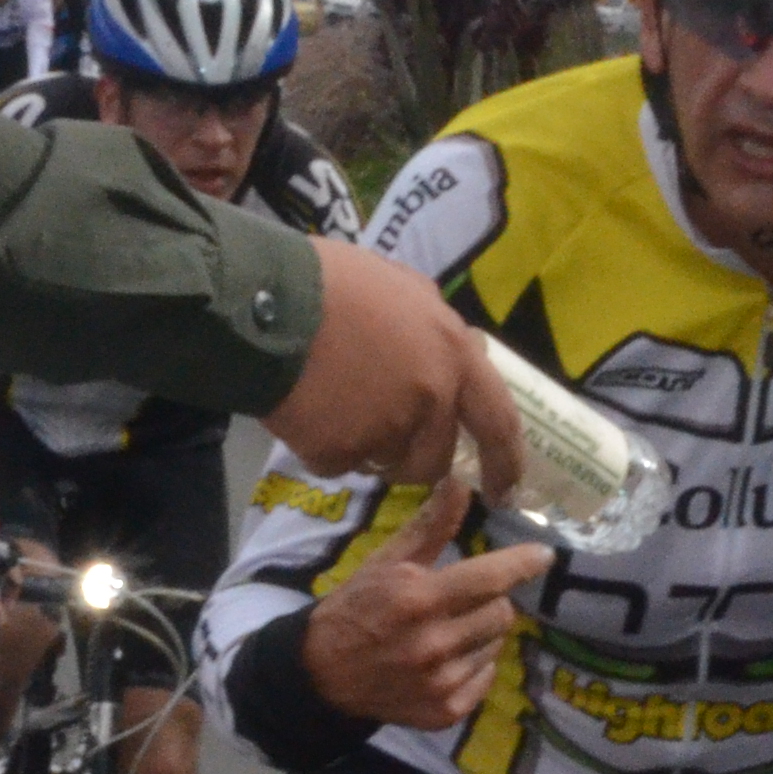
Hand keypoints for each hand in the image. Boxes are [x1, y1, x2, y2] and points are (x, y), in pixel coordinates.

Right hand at [266, 239, 528, 494]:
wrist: (267, 301)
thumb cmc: (336, 282)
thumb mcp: (406, 288)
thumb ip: (437, 329)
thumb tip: (451, 348)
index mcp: (454, 357)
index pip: (498, 423)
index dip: (506, 463)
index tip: (505, 491)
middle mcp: (429, 399)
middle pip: (433, 460)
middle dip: (414, 459)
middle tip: (387, 440)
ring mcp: (383, 429)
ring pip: (384, 463)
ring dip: (368, 449)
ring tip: (337, 406)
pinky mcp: (336, 451)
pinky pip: (337, 464)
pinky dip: (325, 448)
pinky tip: (307, 412)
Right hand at [301, 478, 551, 728]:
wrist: (321, 674)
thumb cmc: (357, 608)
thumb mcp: (386, 562)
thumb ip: (430, 527)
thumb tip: (461, 483)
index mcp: (419, 600)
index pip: (490, 579)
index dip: (523, 564)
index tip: (544, 555)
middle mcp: (434, 644)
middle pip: (502, 613)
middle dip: (490, 602)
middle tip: (462, 601)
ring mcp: (441, 682)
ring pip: (495, 645)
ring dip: (480, 634)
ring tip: (446, 632)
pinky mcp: (445, 712)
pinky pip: (485, 678)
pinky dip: (473, 667)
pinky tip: (443, 662)